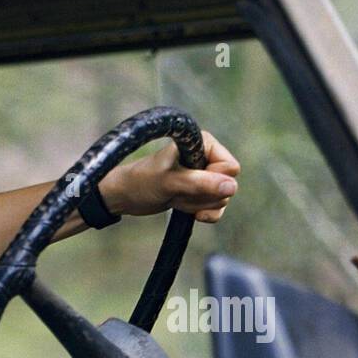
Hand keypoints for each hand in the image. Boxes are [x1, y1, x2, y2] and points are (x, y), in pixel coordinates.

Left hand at [102, 130, 239, 224]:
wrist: (126, 196)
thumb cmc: (142, 182)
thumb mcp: (171, 183)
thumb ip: (201, 184)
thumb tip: (231, 187)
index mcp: (204, 143)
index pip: (230, 168)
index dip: (213, 181)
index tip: (189, 182)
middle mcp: (208, 157)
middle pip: (228, 185)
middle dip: (203, 196)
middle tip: (178, 191)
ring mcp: (206, 175)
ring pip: (222, 198)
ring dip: (199, 205)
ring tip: (176, 197)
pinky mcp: (200, 191)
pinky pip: (216, 207)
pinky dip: (204, 213)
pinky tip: (186, 211)